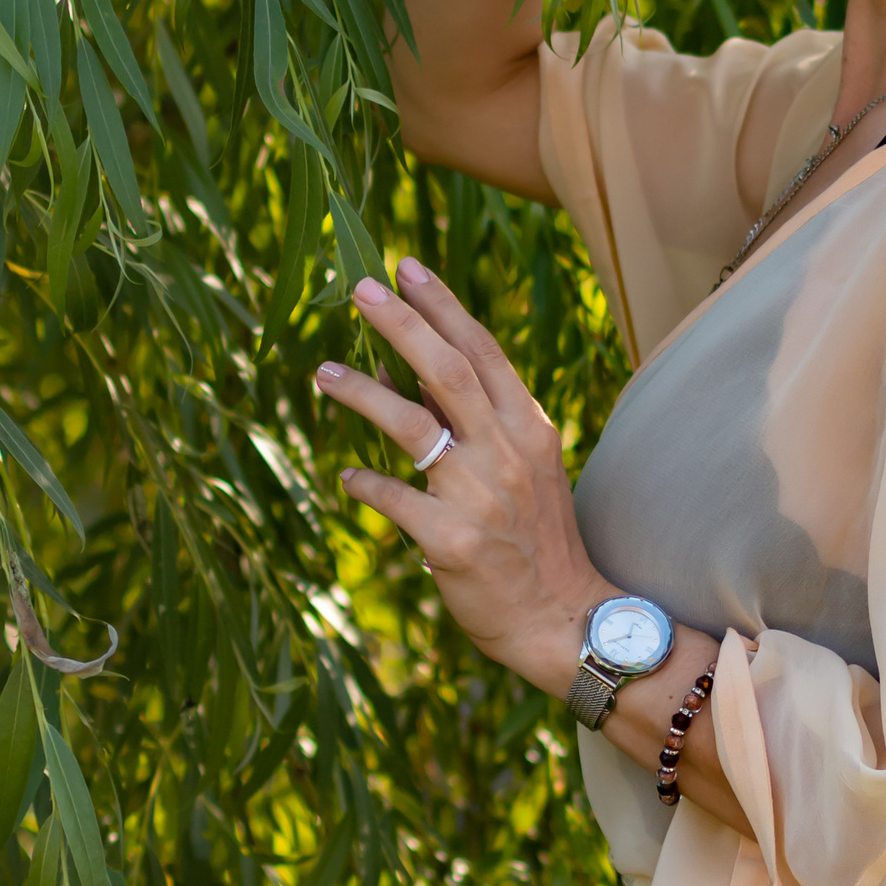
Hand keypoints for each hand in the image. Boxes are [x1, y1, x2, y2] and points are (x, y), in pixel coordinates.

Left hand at [317, 258, 608, 694]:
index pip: (483, 350)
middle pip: (449, 370)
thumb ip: (476, 423)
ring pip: (414, 425)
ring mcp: (481, 494)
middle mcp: (507, 451)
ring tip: (323, 371)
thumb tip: (413, 377)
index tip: (405, 268)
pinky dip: (366, 482)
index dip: (442, 306)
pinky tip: (349, 476)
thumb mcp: (523, 468)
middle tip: (361, 289)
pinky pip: (394, 498)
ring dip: (365, 393)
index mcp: (527, 426)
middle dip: (403, 324)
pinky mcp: (453, 539)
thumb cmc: (535, 539)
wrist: (562, 617)